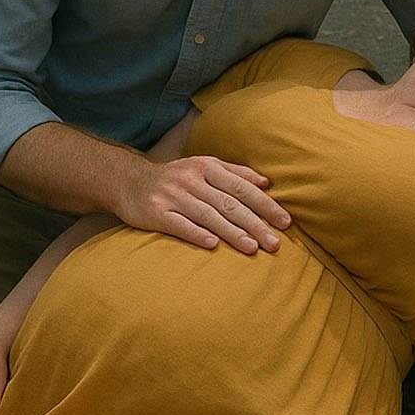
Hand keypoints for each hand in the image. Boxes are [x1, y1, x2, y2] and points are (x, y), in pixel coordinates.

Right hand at [112, 154, 290, 254]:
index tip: (285, 222)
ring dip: (232, 233)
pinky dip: (197, 235)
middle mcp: (191, 179)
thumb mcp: (203, 166)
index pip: (242, 187)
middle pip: (229, 203)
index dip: (265, 205)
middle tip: (275, 243)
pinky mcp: (156, 212)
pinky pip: (180, 225)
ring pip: (208, 216)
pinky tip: (213, 246)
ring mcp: (173, 195)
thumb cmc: (175, 177)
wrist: (129, 181)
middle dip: (254, 224)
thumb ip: (234, 172)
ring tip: (252, 248)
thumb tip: (266, 183)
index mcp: (206, 166)